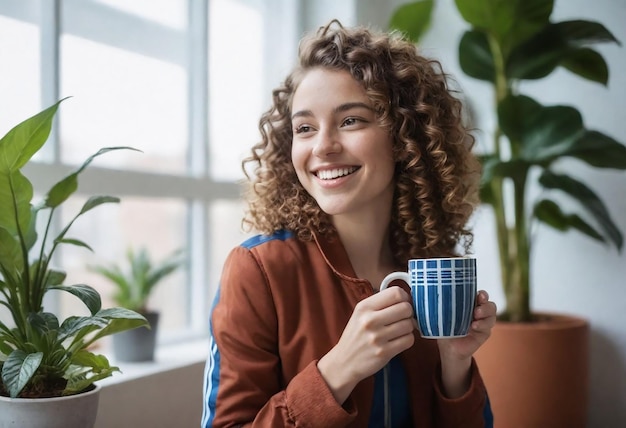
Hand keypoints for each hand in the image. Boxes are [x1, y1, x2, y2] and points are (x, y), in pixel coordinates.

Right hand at [317, 286, 415, 403]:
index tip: (404, 303)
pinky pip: (409, 340)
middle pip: (406, 308)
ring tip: (399, 331)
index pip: (396, 293)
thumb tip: (407, 298)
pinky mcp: (384, 352)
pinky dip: (407, 339)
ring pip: (409, 324)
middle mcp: (370, 320)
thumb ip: (380, 304)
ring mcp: (377, 337)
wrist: (344, 362)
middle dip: (409, 313)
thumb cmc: (356, 336)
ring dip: (408, 327)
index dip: (405, 297)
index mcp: (364, 307)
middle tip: (403, 318)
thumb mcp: (360, 313)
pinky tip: (398, 340)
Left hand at [436, 290, 496, 396]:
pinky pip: (488, 328)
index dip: (481, 293)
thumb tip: (412, 292)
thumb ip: (427, 303)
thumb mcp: (435, 314)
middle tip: (476, 306)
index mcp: (467, 302)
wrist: (446, 347)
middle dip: (485, 303)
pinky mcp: (483, 333)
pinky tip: (474, 326)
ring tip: (475, 318)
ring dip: (485, 314)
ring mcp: (482, 321)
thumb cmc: (441, 326)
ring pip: (491, 314)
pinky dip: (482, 326)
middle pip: (488, 302)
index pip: (479, 293)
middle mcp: (477, 310)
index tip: (478, 294)